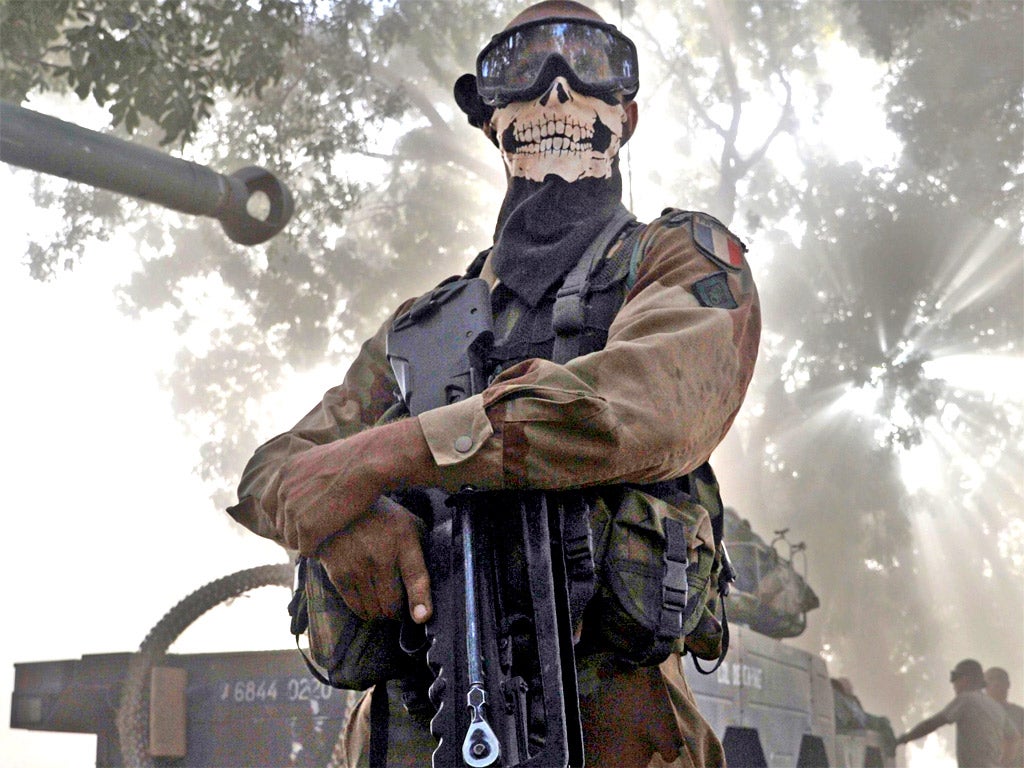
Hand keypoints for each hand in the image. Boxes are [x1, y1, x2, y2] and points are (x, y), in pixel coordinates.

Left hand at [263, 419, 439, 554]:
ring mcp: (292, 510)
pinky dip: (318, 550)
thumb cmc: (356, 457)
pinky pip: (306, 549)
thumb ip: (307, 472)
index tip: (299, 521)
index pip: (268, 503)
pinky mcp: (307, 528)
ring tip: (326, 539)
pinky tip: (331, 544)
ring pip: (292, 540)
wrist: (369, 461)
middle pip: (280, 524)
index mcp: (284, 472)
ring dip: (307, 542)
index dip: (283, 515)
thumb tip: (312, 478)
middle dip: (296, 530)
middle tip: (317, 533)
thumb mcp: (321, 457)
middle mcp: (283, 491)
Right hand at [318, 496, 431, 622]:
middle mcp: (381, 556)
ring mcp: (358, 567)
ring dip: (381, 612)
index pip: (415, 576)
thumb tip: (436, 576)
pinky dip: (365, 611)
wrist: (337, 506)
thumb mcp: (407, 523)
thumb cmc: (380, 517)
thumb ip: (422, 547)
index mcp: (404, 540)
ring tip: (382, 601)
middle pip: (392, 603)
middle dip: (398, 611)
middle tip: (398, 605)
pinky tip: (368, 601)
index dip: (419, 600)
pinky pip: (356, 607)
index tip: (422, 617)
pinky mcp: (339, 575)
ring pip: (375, 610)